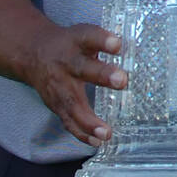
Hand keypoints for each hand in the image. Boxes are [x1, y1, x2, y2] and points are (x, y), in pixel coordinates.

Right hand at [21, 24, 123, 145]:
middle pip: (83, 68)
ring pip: (72, 103)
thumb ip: (108, 42)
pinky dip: (82, 133)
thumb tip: (142, 51)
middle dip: (102, 75)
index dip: (103, 40)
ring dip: (89, 120)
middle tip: (122, 81)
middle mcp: (66, 63)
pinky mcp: (55, 103)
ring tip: (106, 133)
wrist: (33, 53)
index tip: (117, 44)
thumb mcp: (85, 35)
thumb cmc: (70, 45)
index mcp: (77, 41)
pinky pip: (68, 120)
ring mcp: (58, 85)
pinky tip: (97, 142)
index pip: (90, 36)